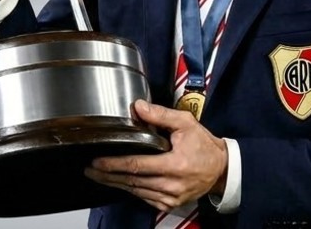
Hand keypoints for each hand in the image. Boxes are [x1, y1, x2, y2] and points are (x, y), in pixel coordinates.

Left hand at [85, 100, 228, 211]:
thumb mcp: (185, 123)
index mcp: (175, 164)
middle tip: (90, 169)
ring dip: (116, 184)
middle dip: (108, 175)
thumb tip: (138, 107)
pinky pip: (144, 198)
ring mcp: (171, 197)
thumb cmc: (204, 145)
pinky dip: (130, 190)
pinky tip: (119, 183)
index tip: (98, 161)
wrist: (221, 168)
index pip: (137, 165)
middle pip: (132, 181)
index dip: (115, 164)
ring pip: (136, 191)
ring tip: (98, 175)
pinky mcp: (170, 204)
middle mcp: (172, 184)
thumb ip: (160, 115)